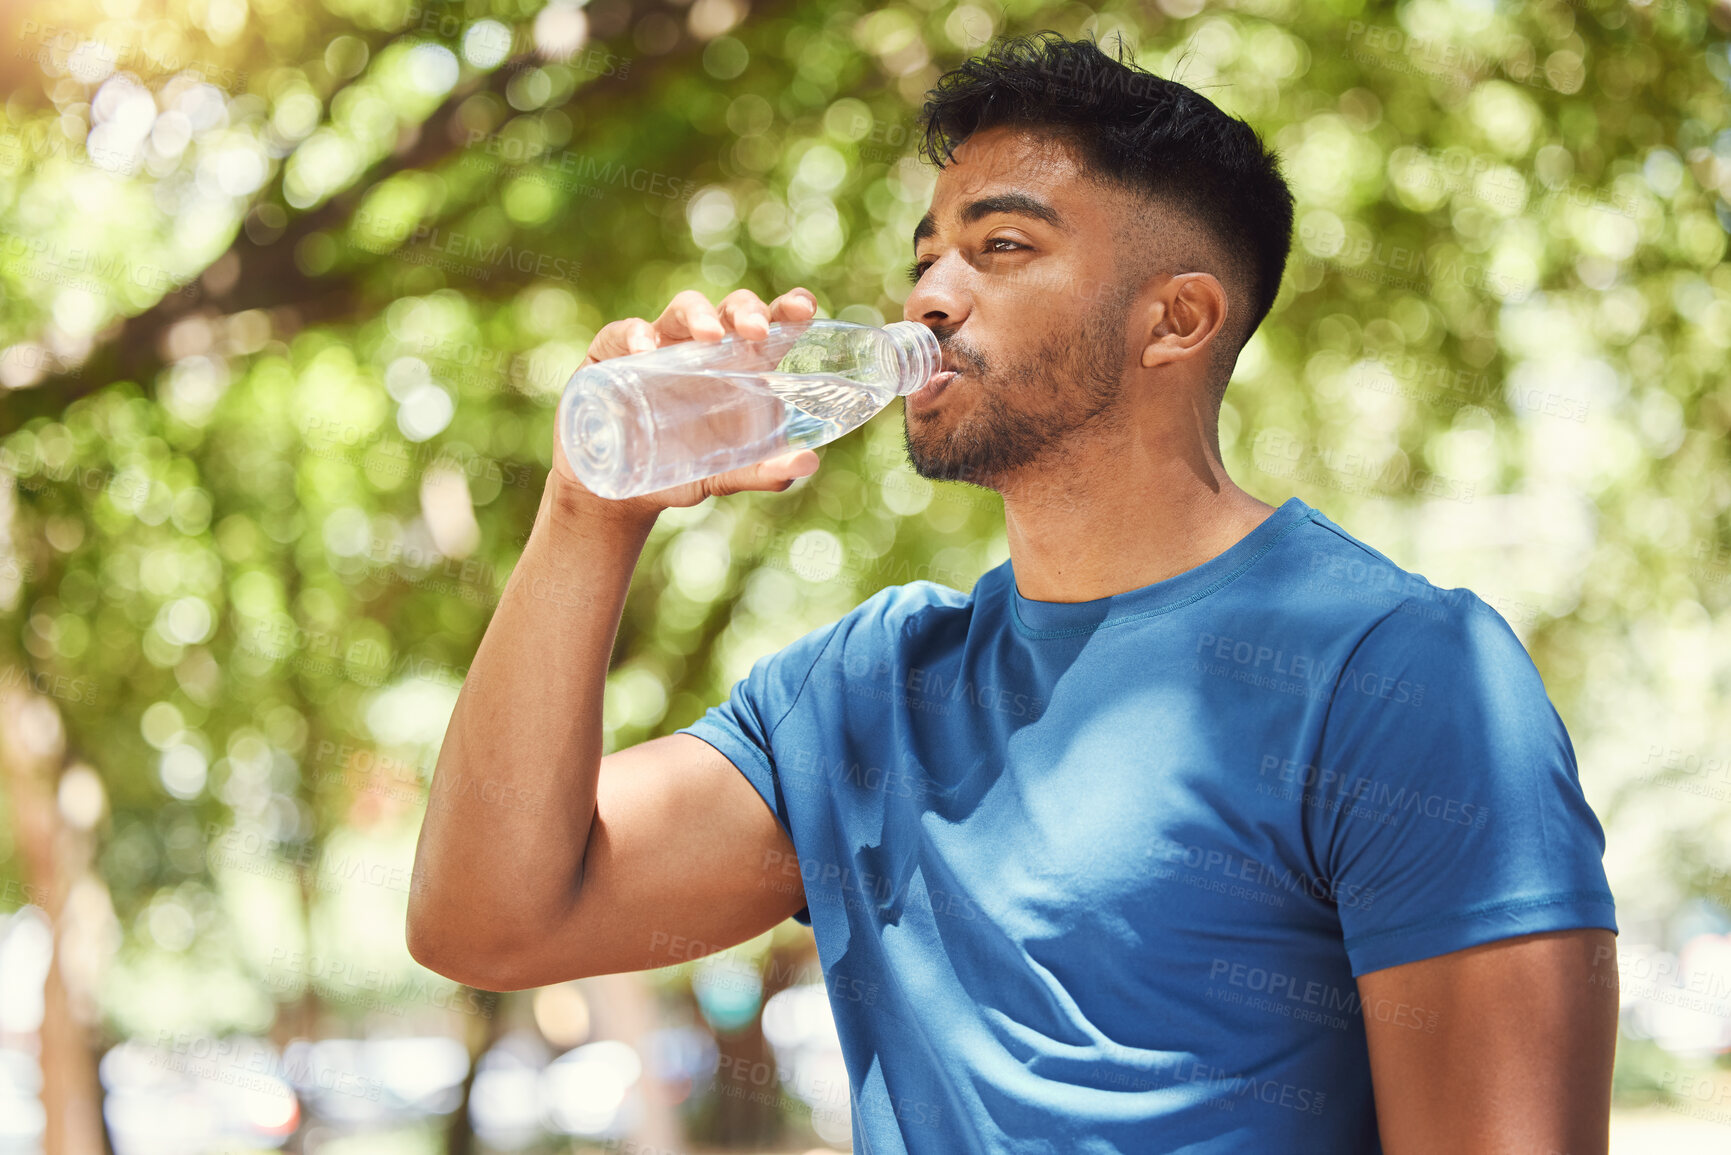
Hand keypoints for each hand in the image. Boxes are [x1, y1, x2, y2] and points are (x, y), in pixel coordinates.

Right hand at [549, 287, 823, 523]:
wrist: (620, 496)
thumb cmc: (682, 471)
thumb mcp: (726, 474)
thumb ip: (765, 471)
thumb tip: (808, 462)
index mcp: (740, 366)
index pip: (770, 325)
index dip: (788, 308)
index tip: (803, 308)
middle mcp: (702, 347)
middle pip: (730, 310)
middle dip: (746, 311)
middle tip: (756, 332)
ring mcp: (659, 345)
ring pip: (682, 310)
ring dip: (699, 315)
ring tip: (709, 335)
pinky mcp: (613, 354)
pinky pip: (623, 333)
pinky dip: (634, 334)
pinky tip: (644, 349)